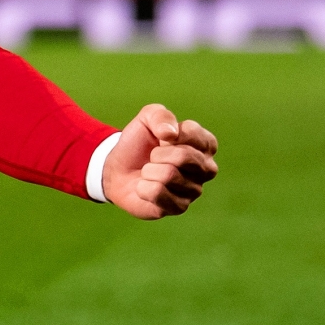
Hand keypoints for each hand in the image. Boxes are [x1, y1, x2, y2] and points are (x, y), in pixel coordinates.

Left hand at [101, 103, 218, 218]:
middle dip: (158, 154)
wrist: (118, 170)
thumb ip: (160, 116)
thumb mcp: (147, 119)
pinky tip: (145, 187)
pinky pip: (157, 192)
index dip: (168, 133)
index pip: (193, 133)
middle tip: (152, 157)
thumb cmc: (139, 144)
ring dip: (149, 171)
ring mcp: (194, 190)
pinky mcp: (179, 207)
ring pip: (168, 175)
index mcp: (205, 145)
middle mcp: (206, 169)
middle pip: (184, 156)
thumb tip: (171, 134)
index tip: (161, 138)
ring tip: (149, 172)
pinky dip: (143, 187)